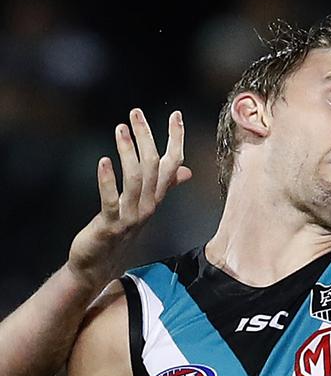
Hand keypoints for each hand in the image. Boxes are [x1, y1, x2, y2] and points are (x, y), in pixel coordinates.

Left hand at [67, 109, 191, 290]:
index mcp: (156, 197)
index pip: (173, 163)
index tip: (175, 114)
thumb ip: (164, 186)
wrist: (100, 262)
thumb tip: (185, 170)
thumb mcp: (143, 205)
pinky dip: (107, 180)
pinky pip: (111, 200)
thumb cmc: (120, 231)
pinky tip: (103, 161)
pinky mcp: (111, 225)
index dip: (175, 139)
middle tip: (135, 113)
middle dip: (146, 137)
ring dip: (128, 152)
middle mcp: (149, 205)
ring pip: (136, 179)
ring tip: (120, 129)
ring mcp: (132, 216)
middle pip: (154, 166)